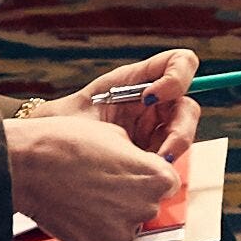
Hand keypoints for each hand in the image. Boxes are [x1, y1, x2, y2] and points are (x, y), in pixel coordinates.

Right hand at [3, 98, 185, 240]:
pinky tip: (76, 211)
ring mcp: (120, 232)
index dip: (148, 175)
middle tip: (102, 182)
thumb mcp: (114, 134)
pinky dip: (91, 231)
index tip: (131, 172)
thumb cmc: (66, 144)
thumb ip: (137, 156)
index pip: (167, 183)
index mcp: (156, 178)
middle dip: (130, 195)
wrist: (27, 164)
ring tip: (85, 195)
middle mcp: (144, 208)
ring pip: (124, 225)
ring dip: (111, 214)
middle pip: (147, 205)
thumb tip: (139, 164)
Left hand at [64, 45, 198, 159]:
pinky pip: (169, 161)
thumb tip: (138, 104)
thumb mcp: (76, 111)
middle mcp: (153, 103)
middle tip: (162, 152)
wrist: (52, 155)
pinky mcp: (153, 154)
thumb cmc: (61, 126)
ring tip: (149, 167)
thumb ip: (107, 104)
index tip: (149, 98)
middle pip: (188, 108)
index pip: (180, 63)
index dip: (177, 77)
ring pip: (184, 136)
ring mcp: (156, 129)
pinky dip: (160, 171)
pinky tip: (141, 176)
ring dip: (172, 153)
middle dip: (181, 130)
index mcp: (137, 81)